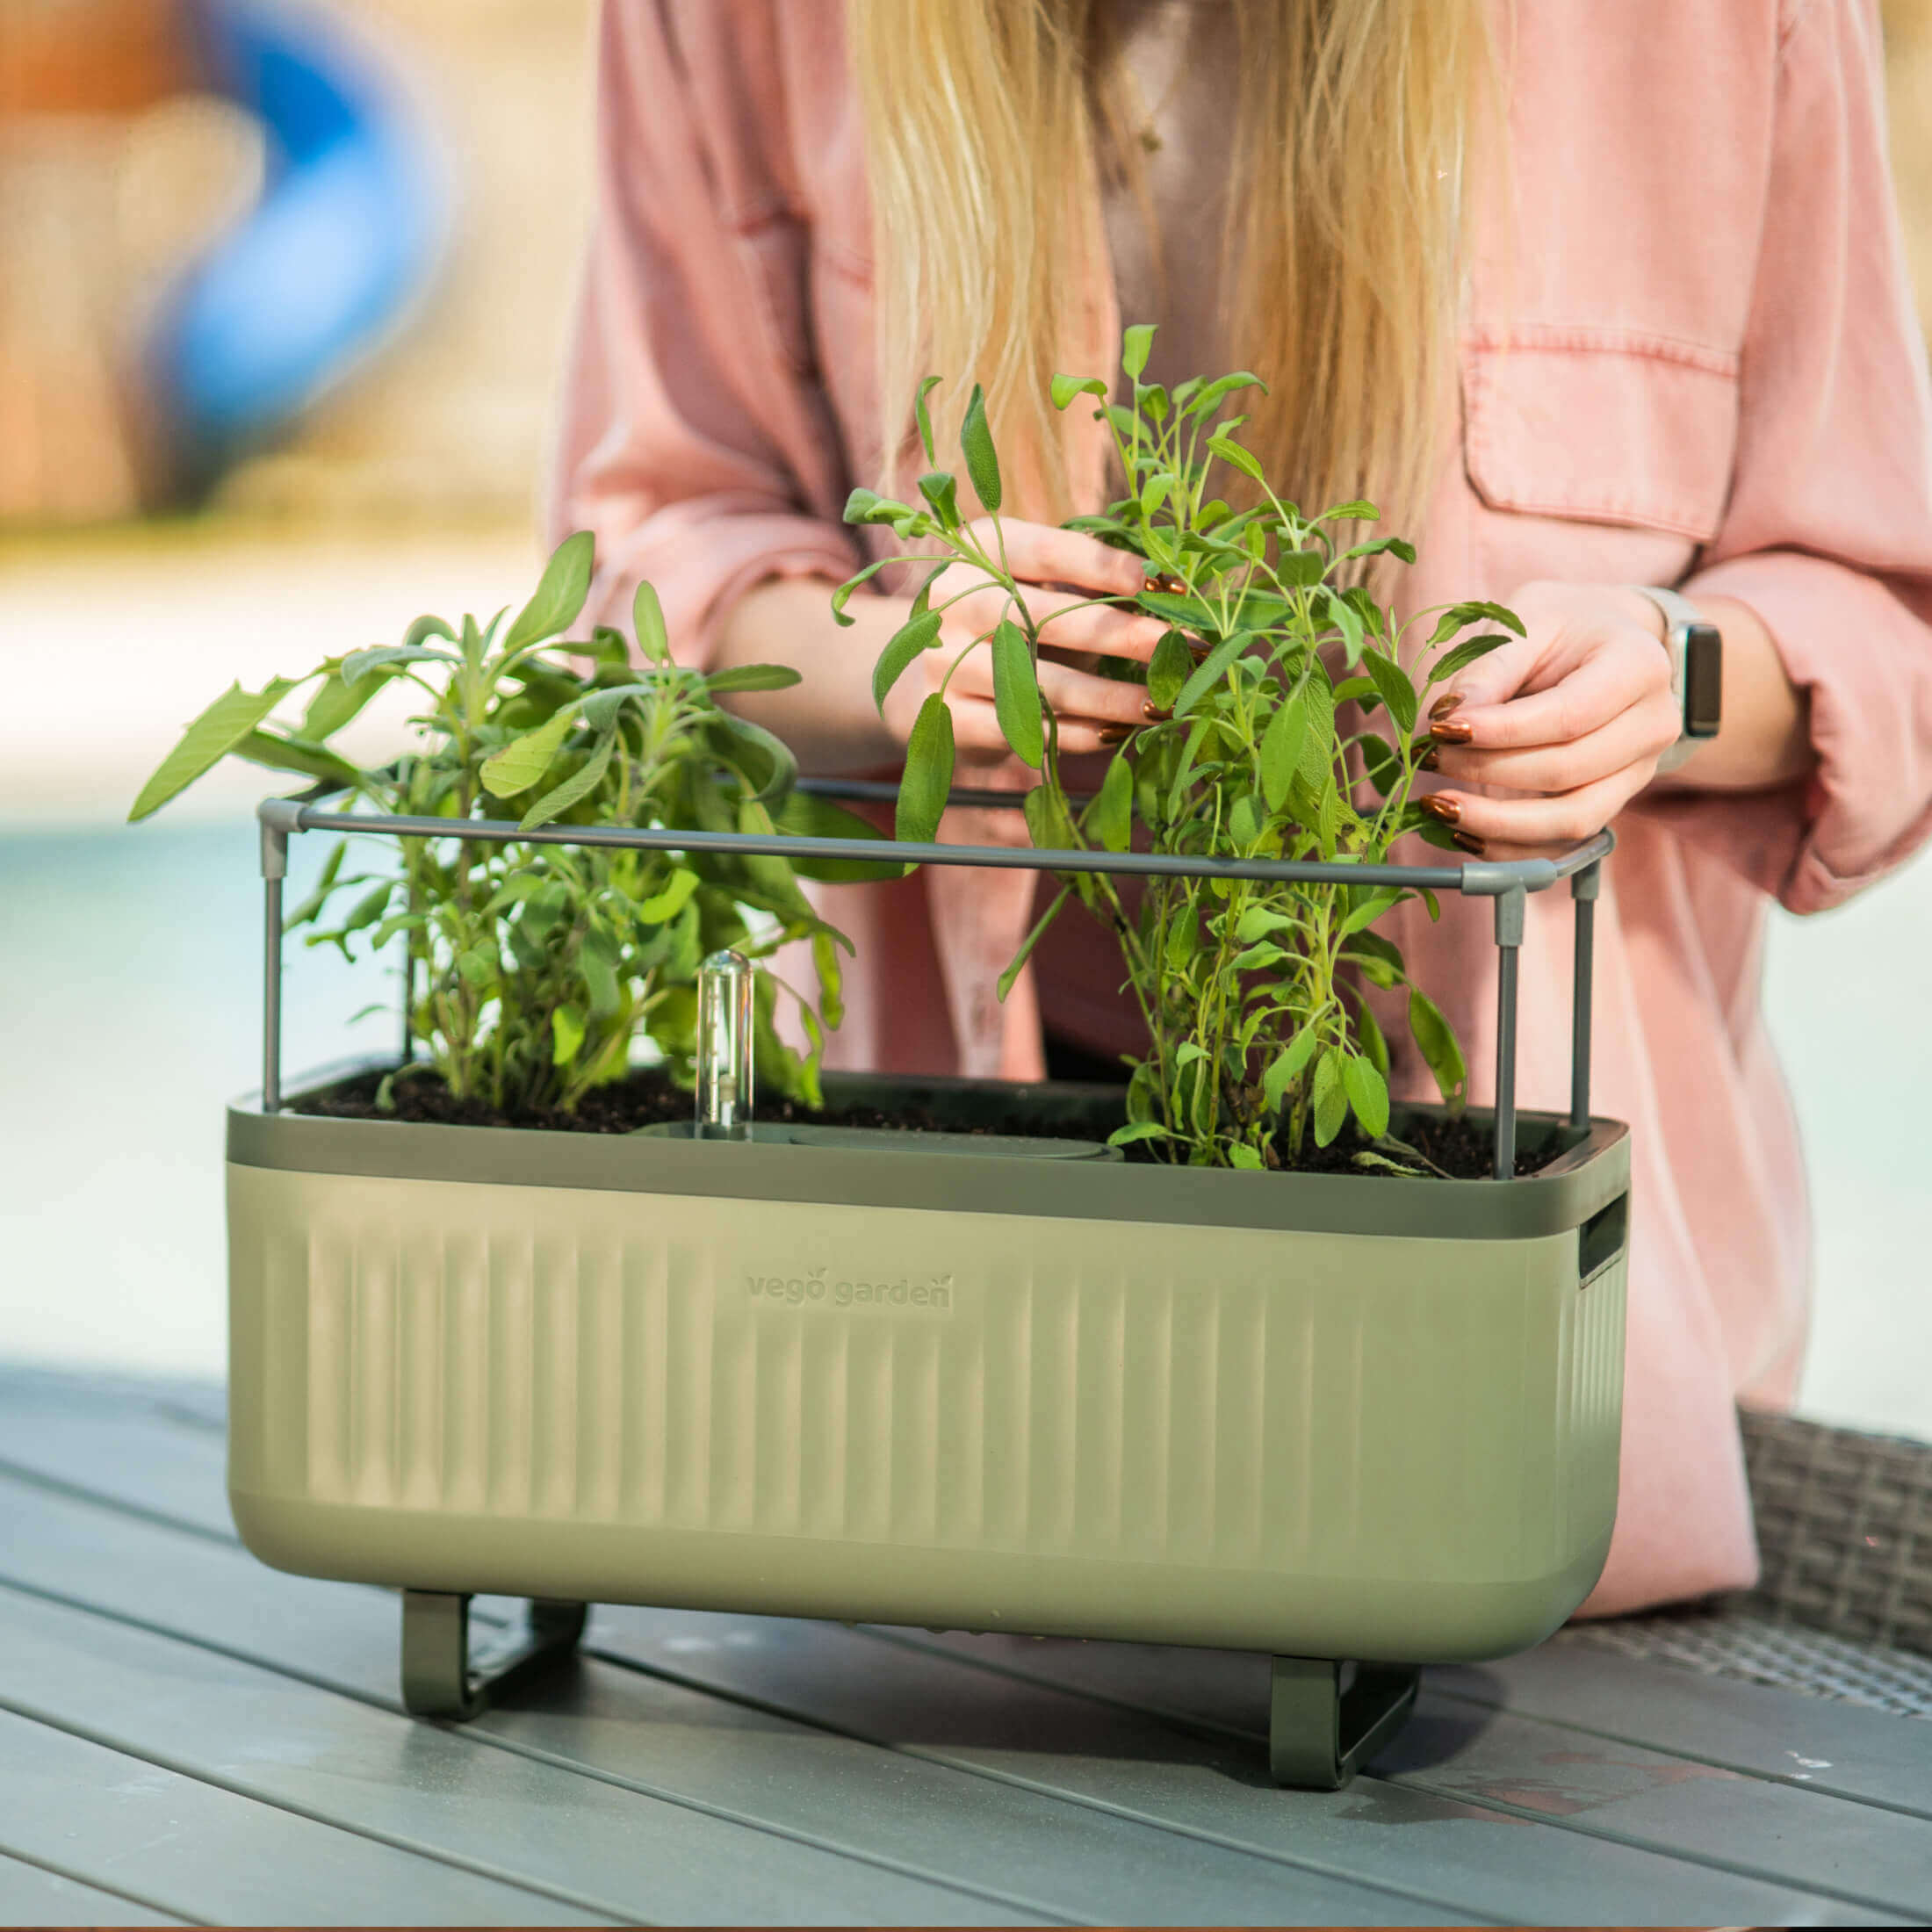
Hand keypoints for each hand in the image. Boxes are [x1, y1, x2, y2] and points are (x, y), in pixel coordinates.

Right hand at [884, 519, 1166, 763]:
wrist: (918, 680)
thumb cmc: (1000, 621)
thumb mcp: (1028, 585)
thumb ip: (1081, 583)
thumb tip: (1168, 593)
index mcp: (977, 552)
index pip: (1044, 551)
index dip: (1102, 565)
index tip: (1157, 583)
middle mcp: (954, 601)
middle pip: (1048, 618)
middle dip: (1124, 634)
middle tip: (1182, 647)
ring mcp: (946, 661)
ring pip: (1044, 683)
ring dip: (1112, 696)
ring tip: (1164, 703)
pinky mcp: (949, 716)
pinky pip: (1027, 727)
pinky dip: (1078, 734)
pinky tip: (1118, 733)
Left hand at [1418, 581, 1681, 860]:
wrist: (1610, 645)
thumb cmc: (1566, 627)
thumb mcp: (1530, 618)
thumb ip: (1493, 666)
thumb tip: (1449, 716)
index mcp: (1639, 667)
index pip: (1568, 715)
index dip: (1501, 732)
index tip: (1442, 728)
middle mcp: (1653, 725)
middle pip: (1566, 770)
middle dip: (1488, 771)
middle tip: (1430, 759)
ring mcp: (1639, 770)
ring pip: (1571, 818)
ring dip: (1497, 823)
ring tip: (1438, 807)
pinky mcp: (1614, 801)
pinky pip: (1565, 843)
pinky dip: (1511, 848)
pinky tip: (1464, 832)